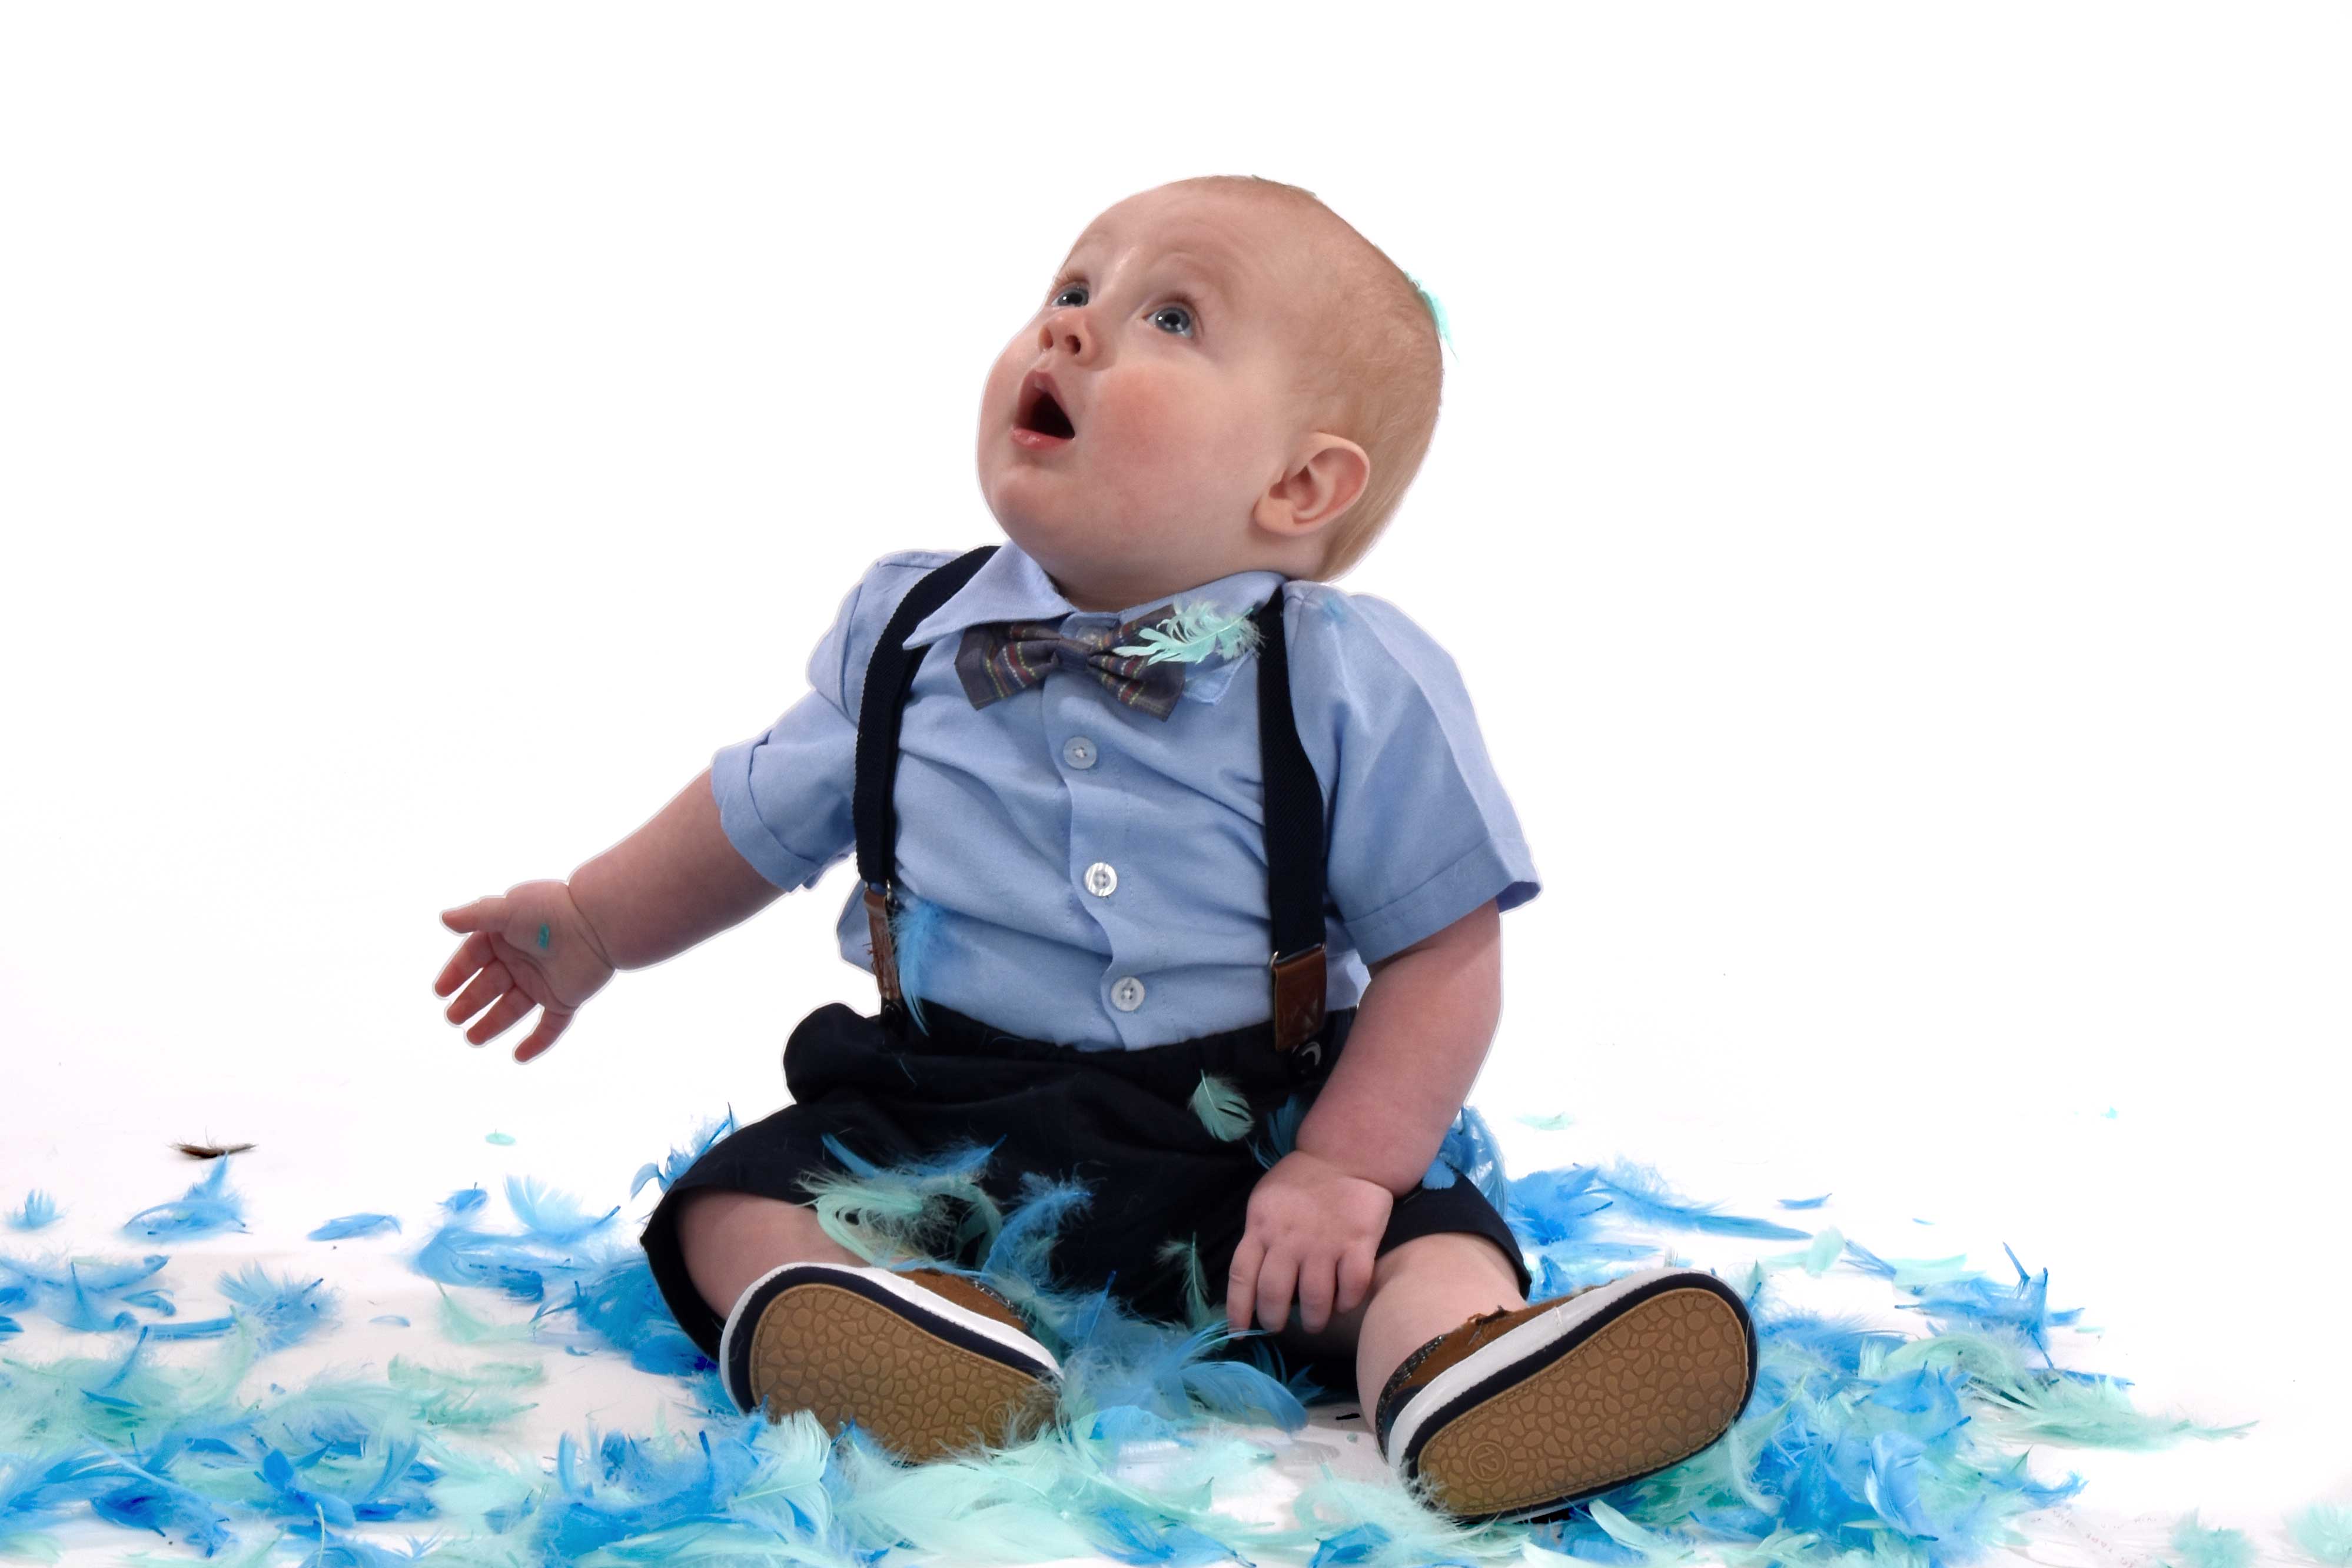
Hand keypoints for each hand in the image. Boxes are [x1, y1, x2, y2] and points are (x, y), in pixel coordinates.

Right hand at [435, 880, 614, 1061]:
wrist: (598, 925)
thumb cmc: (551, 910)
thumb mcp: (507, 910)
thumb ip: (475, 916)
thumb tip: (444, 918)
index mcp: (508, 935)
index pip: (474, 956)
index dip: (457, 973)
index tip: (440, 992)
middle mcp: (524, 959)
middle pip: (490, 985)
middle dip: (470, 1001)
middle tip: (452, 1017)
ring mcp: (544, 980)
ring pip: (513, 1008)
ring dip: (492, 1024)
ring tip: (471, 1038)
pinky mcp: (565, 998)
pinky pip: (550, 1026)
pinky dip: (537, 1042)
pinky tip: (519, 1057)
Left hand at [1226, 1150, 1393, 1335]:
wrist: (1347, 1154)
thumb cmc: (1302, 1180)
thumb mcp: (1266, 1201)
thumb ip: (1259, 1236)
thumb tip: (1253, 1283)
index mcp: (1261, 1226)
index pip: (1241, 1276)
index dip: (1237, 1310)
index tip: (1239, 1333)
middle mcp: (1289, 1239)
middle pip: (1274, 1295)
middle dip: (1273, 1321)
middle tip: (1279, 1325)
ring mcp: (1324, 1243)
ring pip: (1314, 1300)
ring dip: (1313, 1320)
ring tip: (1315, 1321)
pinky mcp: (1357, 1243)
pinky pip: (1351, 1288)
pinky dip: (1347, 1302)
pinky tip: (1343, 1301)